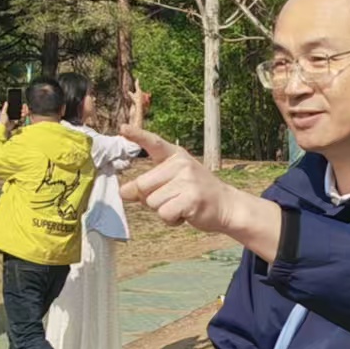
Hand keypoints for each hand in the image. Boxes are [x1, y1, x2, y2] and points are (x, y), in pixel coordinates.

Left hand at [119, 126, 249, 237]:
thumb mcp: (171, 183)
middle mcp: (181, 164)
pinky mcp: (192, 198)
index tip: (122, 128)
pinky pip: (164, 214)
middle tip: (171, 199)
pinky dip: (171, 220)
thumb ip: (147, 185)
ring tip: (181, 206)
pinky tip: (185, 214)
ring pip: (152, 202)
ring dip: (162, 211)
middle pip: (142, 184)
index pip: (154, 143)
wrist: (227, 205)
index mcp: (175, 156)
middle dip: (149, 198)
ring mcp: (187, 180)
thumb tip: (123, 192)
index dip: (137, 135)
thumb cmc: (194, 194)